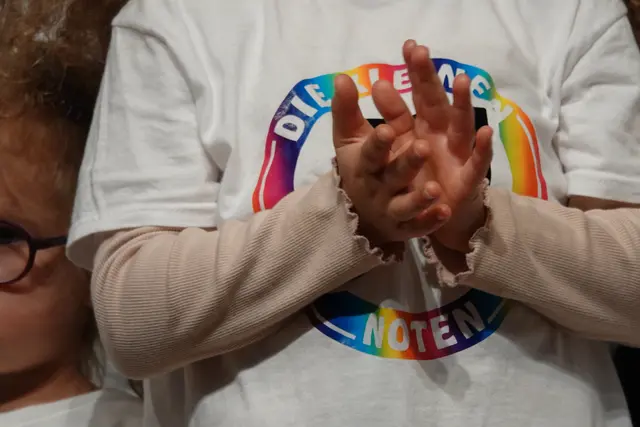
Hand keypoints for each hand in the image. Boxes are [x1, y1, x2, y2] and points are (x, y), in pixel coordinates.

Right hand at [332, 74, 450, 245]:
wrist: (361, 214)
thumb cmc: (361, 167)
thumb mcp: (350, 140)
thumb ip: (347, 111)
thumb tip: (341, 76)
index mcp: (366, 163)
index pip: (371, 151)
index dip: (378, 143)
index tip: (387, 129)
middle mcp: (380, 186)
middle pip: (394, 175)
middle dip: (407, 162)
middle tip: (424, 148)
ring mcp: (395, 208)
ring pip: (407, 205)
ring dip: (420, 198)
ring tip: (434, 189)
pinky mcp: (407, 227)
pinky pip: (420, 226)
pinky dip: (431, 221)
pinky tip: (445, 212)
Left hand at [402, 41, 493, 251]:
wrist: (428, 216)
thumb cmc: (413, 176)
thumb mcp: (392, 148)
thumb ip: (385, 118)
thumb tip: (375, 82)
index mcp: (422, 125)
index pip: (418, 94)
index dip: (415, 71)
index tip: (409, 46)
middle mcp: (441, 134)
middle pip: (436, 103)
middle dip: (430, 78)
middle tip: (422, 52)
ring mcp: (456, 155)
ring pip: (460, 127)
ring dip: (462, 105)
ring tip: (461, 80)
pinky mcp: (466, 180)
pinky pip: (476, 165)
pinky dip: (482, 150)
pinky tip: (486, 133)